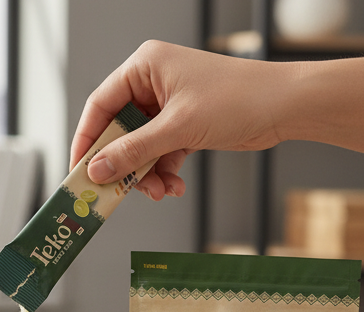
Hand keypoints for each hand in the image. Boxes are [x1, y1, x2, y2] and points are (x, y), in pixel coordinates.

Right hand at [70, 40, 290, 199]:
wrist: (283, 106)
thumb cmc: (237, 98)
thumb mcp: (178, 129)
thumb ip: (135, 151)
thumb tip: (99, 170)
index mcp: (144, 67)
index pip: (100, 105)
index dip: (87, 141)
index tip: (79, 171)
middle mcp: (153, 83)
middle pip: (120, 131)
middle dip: (123, 164)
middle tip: (118, 191)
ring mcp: (169, 106)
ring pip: (141, 147)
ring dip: (146, 174)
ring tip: (159, 192)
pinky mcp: (184, 125)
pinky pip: (161, 153)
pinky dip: (165, 172)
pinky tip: (174, 186)